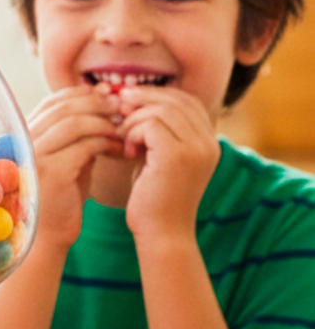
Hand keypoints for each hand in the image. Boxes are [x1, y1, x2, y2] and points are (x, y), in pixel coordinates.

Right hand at [25, 84, 122, 247]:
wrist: (48, 235)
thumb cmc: (61, 196)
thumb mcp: (68, 158)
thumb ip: (79, 133)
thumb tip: (103, 100)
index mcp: (24, 134)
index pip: (53, 101)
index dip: (82, 94)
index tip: (109, 97)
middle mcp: (23, 141)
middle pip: (64, 107)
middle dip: (97, 103)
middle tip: (122, 107)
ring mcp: (34, 155)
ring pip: (75, 122)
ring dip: (105, 122)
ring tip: (124, 128)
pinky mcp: (51, 171)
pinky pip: (85, 145)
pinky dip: (107, 142)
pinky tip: (119, 148)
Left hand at [115, 84, 221, 240]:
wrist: (160, 233)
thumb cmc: (153, 197)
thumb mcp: (158, 158)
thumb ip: (156, 131)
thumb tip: (131, 98)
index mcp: (209, 142)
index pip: (186, 100)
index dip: (156, 94)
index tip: (129, 101)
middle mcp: (209, 143)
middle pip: (175, 99)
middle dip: (141, 100)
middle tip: (118, 110)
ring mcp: (197, 149)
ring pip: (160, 110)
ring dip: (133, 120)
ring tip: (123, 140)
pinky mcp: (177, 156)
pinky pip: (150, 124)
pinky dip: (132, 132)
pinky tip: (127, 151)